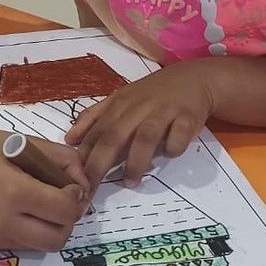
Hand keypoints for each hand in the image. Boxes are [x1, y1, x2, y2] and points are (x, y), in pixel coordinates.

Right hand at [0, 117, 88, 251]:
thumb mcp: (25, 143)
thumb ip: (61, 160)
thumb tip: (84, 182)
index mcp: (13, 192)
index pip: (65, 211)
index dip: (75, 199)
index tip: (70, 186)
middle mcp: (1, 222)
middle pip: (57, 240)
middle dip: (67, 221)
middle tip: (61, 201)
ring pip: (38, 247)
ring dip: (48, 229)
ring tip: (40, 205)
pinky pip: (16, 245)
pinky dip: (26, 231)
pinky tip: (17, 210)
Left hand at [66, 63, 213, 188]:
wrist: (195, 78)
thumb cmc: (154, 94)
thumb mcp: (121, 99)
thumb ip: (96, 118)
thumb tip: (70, 139)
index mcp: (119, 104)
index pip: (96, 132)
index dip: (84, 156)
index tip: (75, 178)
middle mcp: (138, 107)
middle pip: (114, 136)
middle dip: (100, 163)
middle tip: (92, 187)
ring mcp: (163, 111)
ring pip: (145, 138)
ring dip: (136, 162)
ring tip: (130, 182)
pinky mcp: (187, 116)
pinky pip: (178, 137)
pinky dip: (172, 149)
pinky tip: (169, 155)